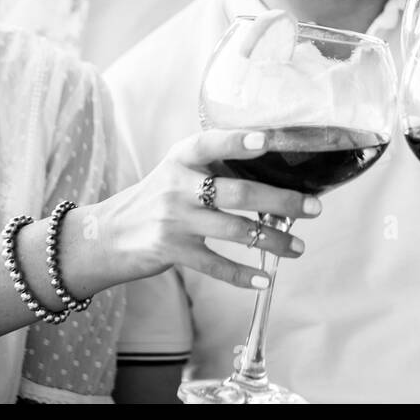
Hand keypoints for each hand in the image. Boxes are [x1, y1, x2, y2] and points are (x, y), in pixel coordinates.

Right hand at [95, 129, 321, 289]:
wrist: (106, 235)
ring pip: (235, 231)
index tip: (267, 140)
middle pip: (238, 193)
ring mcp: (174, 221)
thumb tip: (270, 165)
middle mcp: (177, 186)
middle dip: (281, 201)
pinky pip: (216, 265)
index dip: (238, 142)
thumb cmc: (156, 198)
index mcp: (180, 159)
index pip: (211, 144)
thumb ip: (211, 165)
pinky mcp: (172, 252)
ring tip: (298, 246)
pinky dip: (243, 275)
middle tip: (313, 208)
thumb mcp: (176, 171)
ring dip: (273, 240)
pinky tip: (266, 278)